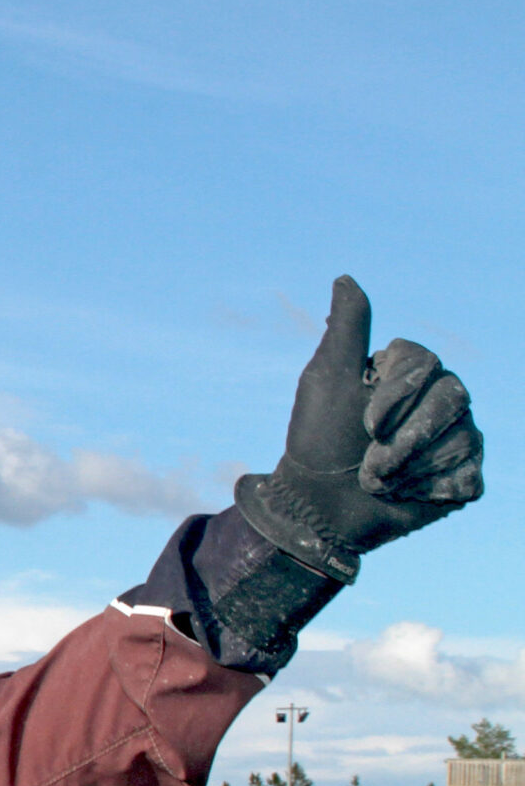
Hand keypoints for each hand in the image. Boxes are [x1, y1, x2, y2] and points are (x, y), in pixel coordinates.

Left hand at [235, 276, 484, 582]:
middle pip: (453, 397)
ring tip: (379, 480)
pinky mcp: (462, 478)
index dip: (396, 395)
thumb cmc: (317, 442)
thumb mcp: (326, 380)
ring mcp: (454, 438)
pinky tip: (405, 494)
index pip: (426, 361)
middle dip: (404, 436)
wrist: (318, 508)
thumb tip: (345, 277)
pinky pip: (468, 474)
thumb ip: (346, 330)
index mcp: (407, 374)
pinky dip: (430, 488)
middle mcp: (437, 401)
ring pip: (462, 437)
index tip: (365, 422)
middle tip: (370, 459)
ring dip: (410, 466)